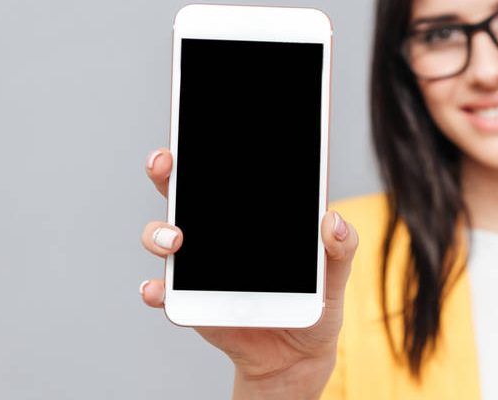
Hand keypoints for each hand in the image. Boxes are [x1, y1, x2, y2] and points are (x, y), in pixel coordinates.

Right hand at [139, 148, 357, 398]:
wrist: (299, 352)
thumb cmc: (316, 300)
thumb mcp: (335, 273)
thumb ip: (341, 247)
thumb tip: (333, 221)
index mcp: (252, 215)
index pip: (224, 173)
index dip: (208, 147)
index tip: (199, 128)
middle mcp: (219, 232)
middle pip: (183, 191)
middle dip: (166, 170)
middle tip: (165, 162)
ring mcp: (200, 265)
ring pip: (163, 236)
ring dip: (158, 232)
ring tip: (174, 240)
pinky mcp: (191, 300)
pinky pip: (165, 292)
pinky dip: (156, 291)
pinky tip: (159, 291)